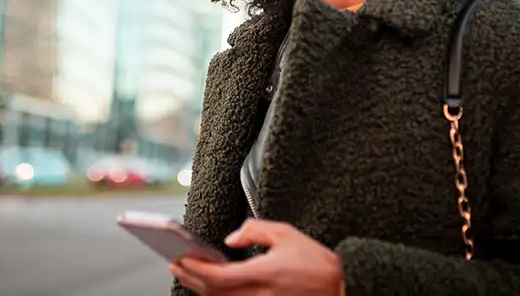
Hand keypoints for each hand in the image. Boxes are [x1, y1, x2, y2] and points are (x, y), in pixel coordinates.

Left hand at [170, 219, 343, 295]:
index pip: (218, 277)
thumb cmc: (316, 263)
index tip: (181, 260)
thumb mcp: (286, 234)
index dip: (195, 270)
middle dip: (192, 279)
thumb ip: (254, 230)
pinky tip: (213, 288)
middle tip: (177, 265)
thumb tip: (230, 240)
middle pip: (214, 294)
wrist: (341, 288)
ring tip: (191, 275)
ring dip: (203, 290)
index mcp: (264, 274)